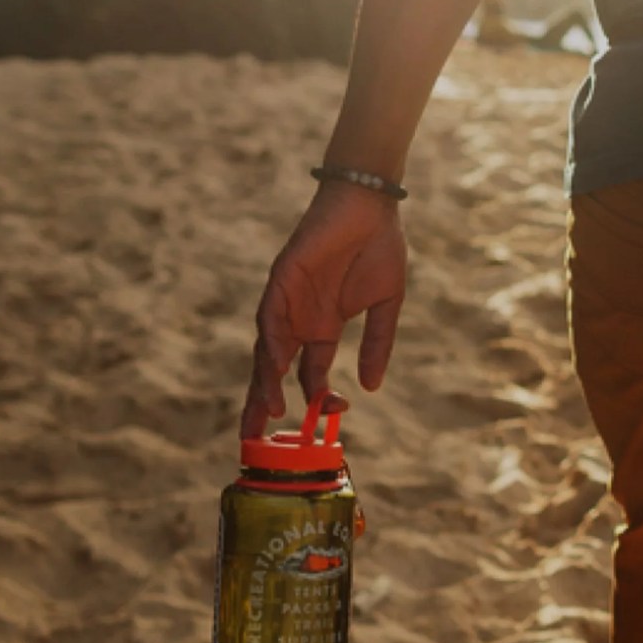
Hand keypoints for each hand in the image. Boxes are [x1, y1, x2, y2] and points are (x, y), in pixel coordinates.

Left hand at [241, 182, 406, 437]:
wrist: (370, 204)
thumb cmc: (380, 246)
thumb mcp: (386, 305)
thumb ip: (377, 344)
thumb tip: (371, 385)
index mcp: (324, 327)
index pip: (313, 373)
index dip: (319, 397)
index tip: (335, 414)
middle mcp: (301, 320)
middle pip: (276, 370)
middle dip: (266, 402)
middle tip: (256, 438)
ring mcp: (288, 301)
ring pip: (268, 350)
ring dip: (265, 381)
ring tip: (268, 412)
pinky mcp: (282, 280)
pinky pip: (271, 318)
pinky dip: (271, 345)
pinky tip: (275, 369)